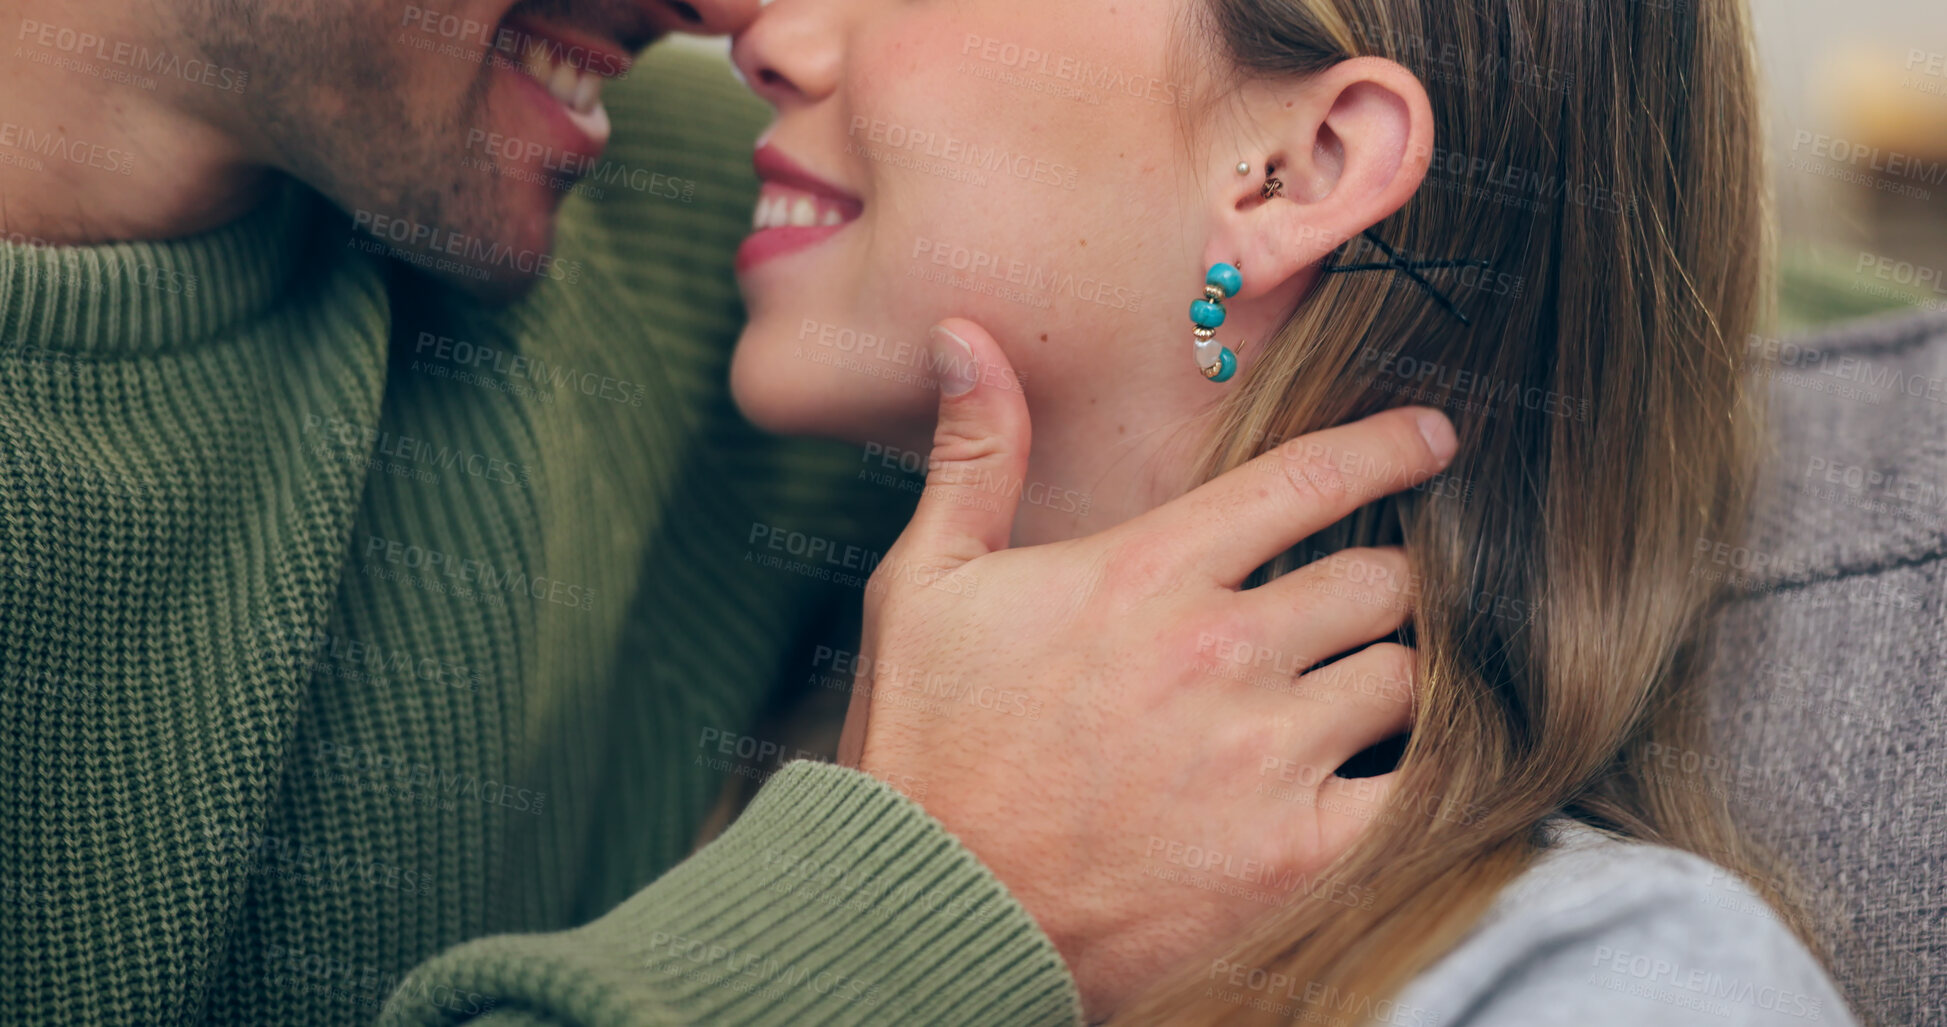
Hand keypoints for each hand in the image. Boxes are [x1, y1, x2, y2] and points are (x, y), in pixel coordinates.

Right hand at [838, 318, 1458, 1018]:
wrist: (933, 912)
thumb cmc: (926, 746)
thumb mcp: (924, 585)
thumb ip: (975, 456)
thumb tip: (968, 336)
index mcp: (1147, 571)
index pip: (1308, 480)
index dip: (1388, 448)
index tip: (1435, 438)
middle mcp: (1222, 650)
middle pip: (1380, 579)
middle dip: (1379, 583)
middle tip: (1361, 604)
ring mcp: (1266, 753)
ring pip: (1405, 677)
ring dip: (1392, 679)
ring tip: (1358, 694)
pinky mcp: (1294, 853)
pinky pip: (1413, 788)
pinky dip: (1415, 774)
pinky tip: (1389, 769)